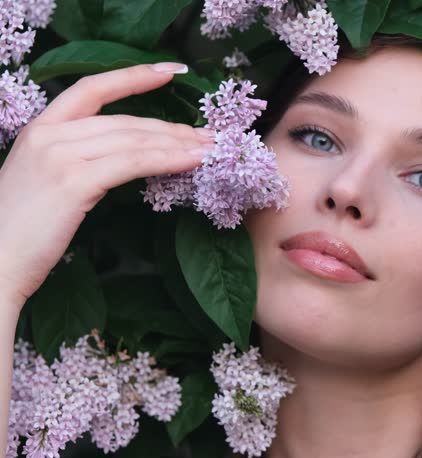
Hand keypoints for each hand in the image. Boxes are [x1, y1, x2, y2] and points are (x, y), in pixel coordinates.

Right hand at [0, 63, 214, 310]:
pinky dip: (167, 160)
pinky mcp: (73, 181)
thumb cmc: (21, 232)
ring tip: (209, 150)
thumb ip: (77, 161)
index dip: (132, 77)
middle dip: (171, 127)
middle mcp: (48, 135)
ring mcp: (59, 156)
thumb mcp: (44, 182)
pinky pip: (133, 163)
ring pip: (133, 140)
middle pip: (124, 121)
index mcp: (39, 129)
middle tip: (208, 135)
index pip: (91, 89)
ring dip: (178, 144)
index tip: (169, 71)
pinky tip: (190, 162)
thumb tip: (125, 157)